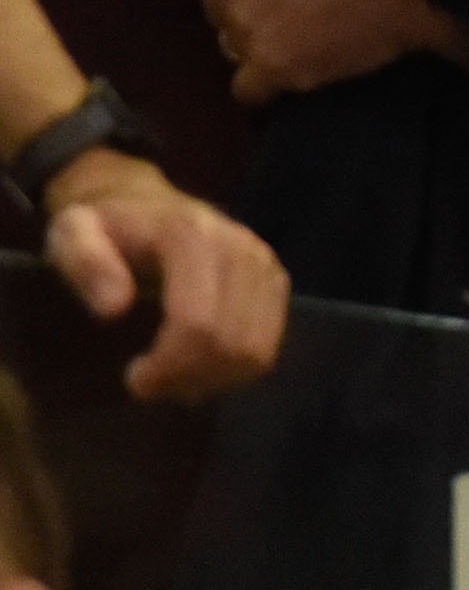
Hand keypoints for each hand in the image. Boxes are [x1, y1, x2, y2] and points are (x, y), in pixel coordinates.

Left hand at [36, 151, 289, 398]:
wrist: (146, 205)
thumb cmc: (106, 228)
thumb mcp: (72, 233)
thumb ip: (85, 263)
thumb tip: (115, 309)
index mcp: (191, 236)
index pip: (198, 324)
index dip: (168, 366)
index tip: (133, 380)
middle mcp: (241, 248)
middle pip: (232, 343)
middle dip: (190, 377)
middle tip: (151, 385)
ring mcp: (266, 265)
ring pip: (257, 351)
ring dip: (214, 378)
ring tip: (173, 376)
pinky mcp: (276, 282)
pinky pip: (268, 346)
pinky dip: (234, 369)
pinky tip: (198, 365)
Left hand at [151, 0, 468, 103]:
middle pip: (217, 10)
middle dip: (249, 9)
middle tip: (298, 6)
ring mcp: (244, 28)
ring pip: (235, 48)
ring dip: (265, 45)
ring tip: (314, 37)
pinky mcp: (273, 67)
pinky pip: (249, 89)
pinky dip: (272, 84)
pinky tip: (305, 71)